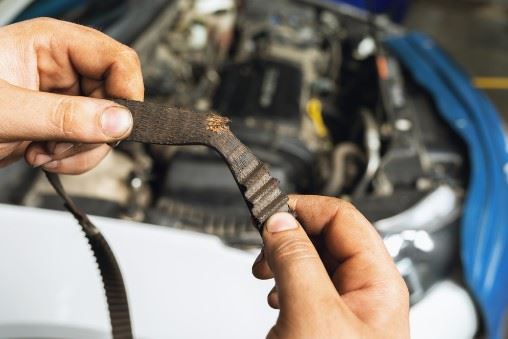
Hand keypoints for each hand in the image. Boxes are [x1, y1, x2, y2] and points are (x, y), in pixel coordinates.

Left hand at [0, 18, 143, 172]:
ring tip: (45, 153)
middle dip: (96, 132)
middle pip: (116, 98)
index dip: (127, 91)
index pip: (117, 59)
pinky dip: (74, 159)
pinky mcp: (59, 125)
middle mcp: (62, 69)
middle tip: (66, 144)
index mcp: (51, 44)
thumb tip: (119, 121)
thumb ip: (64, 117)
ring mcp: (62, 99)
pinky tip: (44, 157)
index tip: (119, 124)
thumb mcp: (4, 111)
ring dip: (82, 150)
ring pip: (107, 127)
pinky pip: (90, 144)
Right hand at [252, 195, 408, 338]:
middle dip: (291, 235)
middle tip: (264, 246)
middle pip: (328, 237)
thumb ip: (296, 262)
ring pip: (314, 262)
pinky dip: (284, 283)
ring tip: (265, 273)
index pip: (343, 217)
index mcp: (378, 283)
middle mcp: (366, 294)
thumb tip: (280, 222)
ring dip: (284, 259)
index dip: (305, 208)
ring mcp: (346, 311)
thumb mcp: (312, 314)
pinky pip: (306, 288)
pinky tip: (275, 296)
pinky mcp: (325, 325)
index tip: (270, 211)